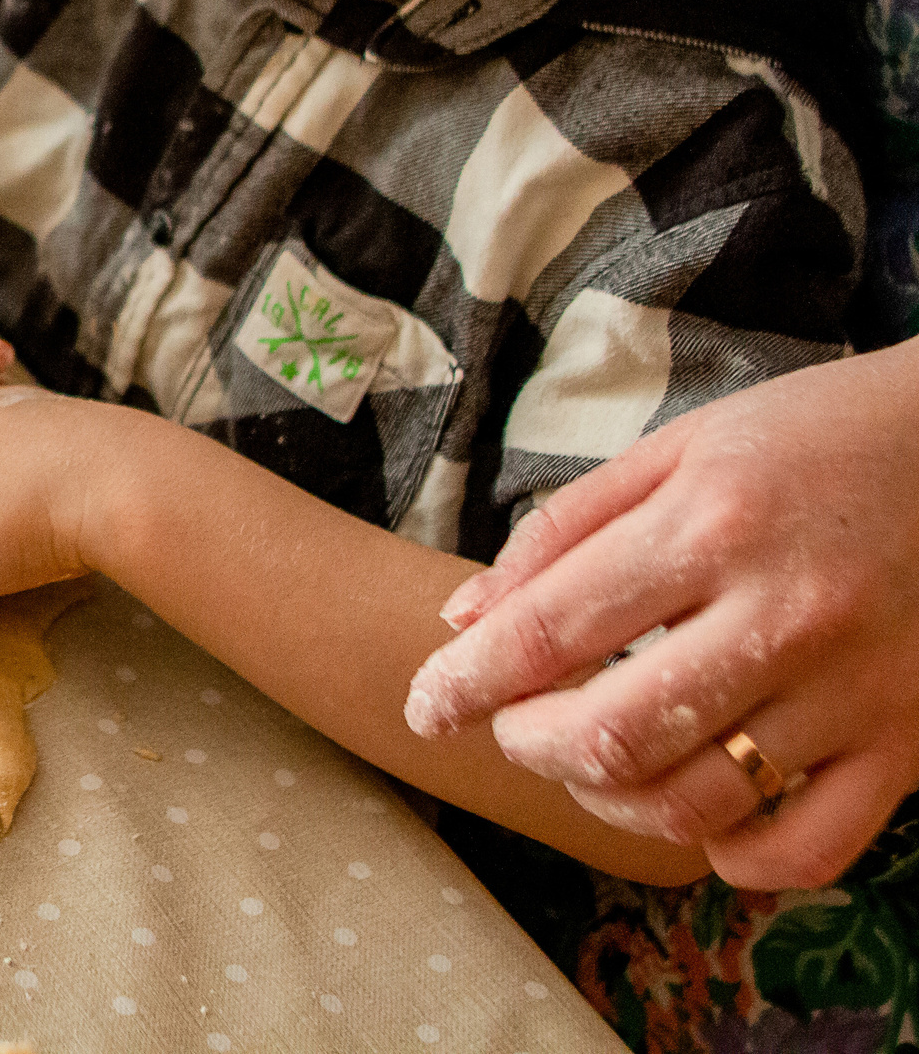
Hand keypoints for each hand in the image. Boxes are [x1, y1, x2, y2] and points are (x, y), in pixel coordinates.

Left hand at [403, 341, 918, 887]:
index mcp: (710, 526)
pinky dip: (730, 856)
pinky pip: (807, 848)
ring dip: (607, 798)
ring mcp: (854, 690)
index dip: (463, 684)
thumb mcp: (676, 448)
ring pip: (694, 801)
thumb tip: (463, 620)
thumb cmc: (810, 439)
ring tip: (584, 760)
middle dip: (527, 745)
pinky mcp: (908, 744)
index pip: (549, 632)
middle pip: (612, 734)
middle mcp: (784, 614)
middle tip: (508, 728)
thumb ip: (563, 532)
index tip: (424, 707)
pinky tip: (692, 812)